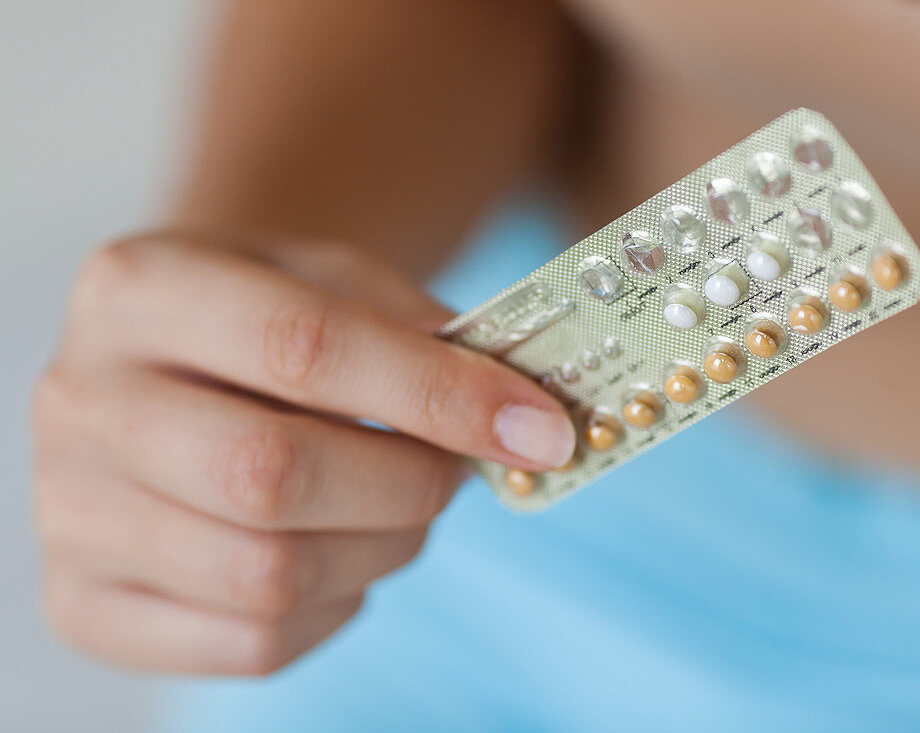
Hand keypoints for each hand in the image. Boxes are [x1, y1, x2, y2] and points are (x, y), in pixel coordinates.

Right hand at [31, 232, 573, 674]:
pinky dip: (333, 607)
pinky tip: (338, 553)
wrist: (171, 364)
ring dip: (381, 549)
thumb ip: (419, 331)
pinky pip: (250, 644)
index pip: (306, 347)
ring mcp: (70, 514)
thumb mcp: (333, 279)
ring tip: (400, 507)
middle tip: (458, 474)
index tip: (538, 429)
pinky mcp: (87, 605)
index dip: (439, 395)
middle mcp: (81, 402)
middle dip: (408, 485)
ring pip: (267, 575)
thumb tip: (516, 414)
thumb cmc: (265, 317)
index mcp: (140, 290)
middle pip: (272, 475)